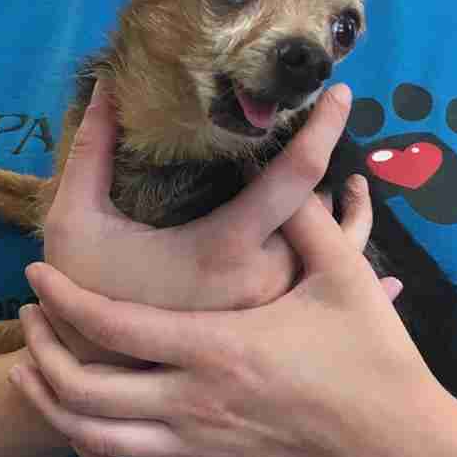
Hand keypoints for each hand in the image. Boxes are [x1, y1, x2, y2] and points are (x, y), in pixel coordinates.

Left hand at [7, 174, 456, 456]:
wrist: (398, 451)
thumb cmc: (374, 362)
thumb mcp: (345, 279)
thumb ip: (308, 221)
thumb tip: (287, 172)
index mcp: (217, 348)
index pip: (112, 325)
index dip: (63, 299)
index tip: (37, 275)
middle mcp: (193, 404)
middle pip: (84, 388)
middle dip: (42, 350)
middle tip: (29, 318)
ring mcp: (197, 449)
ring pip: (94, 440)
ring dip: (52, 405)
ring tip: (35, 369)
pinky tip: (87, 436)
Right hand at [43, 81, 352, 313]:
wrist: (98, 371)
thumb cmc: (86, 293)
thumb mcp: (76, 218)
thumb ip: (91, 150)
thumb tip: (101, 85)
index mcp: (225, 247)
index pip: (296, 176)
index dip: (323, 128)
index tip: (340, 92)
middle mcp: (264, 281)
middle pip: (327, 217)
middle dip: (333, 177)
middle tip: (336, 145)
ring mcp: (275, 311)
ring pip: (339, 260)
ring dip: (350, 220)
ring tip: (356, 190)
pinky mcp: (277, 332)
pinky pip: (331, 300)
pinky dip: (355, 273)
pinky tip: (380, 268)